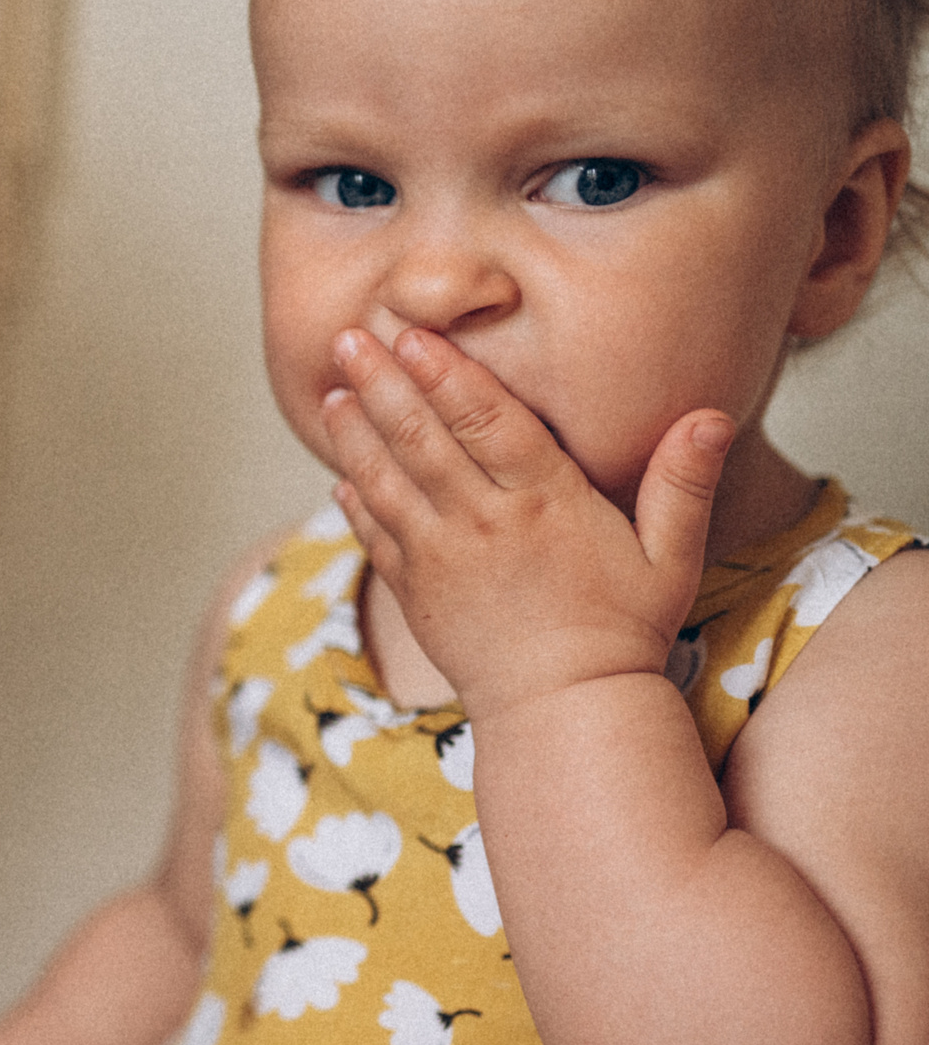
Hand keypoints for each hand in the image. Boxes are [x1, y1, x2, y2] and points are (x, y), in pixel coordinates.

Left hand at [320, 326, 733, 721]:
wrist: (563, 709)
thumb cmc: (622, 630)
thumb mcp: (671, 557)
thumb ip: (683, 484)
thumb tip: (712, 416)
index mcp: (544, 503)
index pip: (488, 422)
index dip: (448, 374)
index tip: (416, 335)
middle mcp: (482, 523)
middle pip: (422, 439)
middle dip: (382, 384)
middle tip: (349, 337)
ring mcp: (439, 558)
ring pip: (386, 481)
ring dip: (355, 434)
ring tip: (332, 391)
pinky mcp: (413, 591)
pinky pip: (375, 536)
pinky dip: (353, 502)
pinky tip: (339, 472)